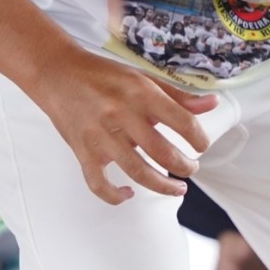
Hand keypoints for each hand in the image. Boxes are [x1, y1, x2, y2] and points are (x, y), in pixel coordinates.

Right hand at [34, 48, 214, 203]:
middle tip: (190, 168)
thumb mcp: (142, 77)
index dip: (200, 139)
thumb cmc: (102, 75)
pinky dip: (115, 196)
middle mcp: (122, 114)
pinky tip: (128, 194)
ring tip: (177, 188)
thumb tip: (213, 103)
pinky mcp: (83, 151)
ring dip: (163, 186)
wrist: (57, 73)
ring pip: (138, 172)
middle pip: (164, 153)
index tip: (202, 145)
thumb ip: (178, 95)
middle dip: (186, 167)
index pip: (183, 122)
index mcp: (141, 93)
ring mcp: (101, 136)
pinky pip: (99, 184)